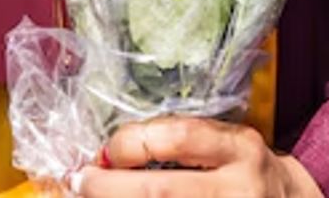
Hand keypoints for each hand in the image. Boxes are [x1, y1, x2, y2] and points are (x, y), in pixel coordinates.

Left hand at [73, 117, 321, 196]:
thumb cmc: (247, 174)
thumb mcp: (228, 145)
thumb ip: (182, 143)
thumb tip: (110, 153)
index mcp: (240, 150)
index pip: (177, 137)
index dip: (130, 142)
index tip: (108, 150)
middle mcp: (239, 189)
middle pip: (159, 192)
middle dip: (108, 188)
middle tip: (82, 182)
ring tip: (91, 197)